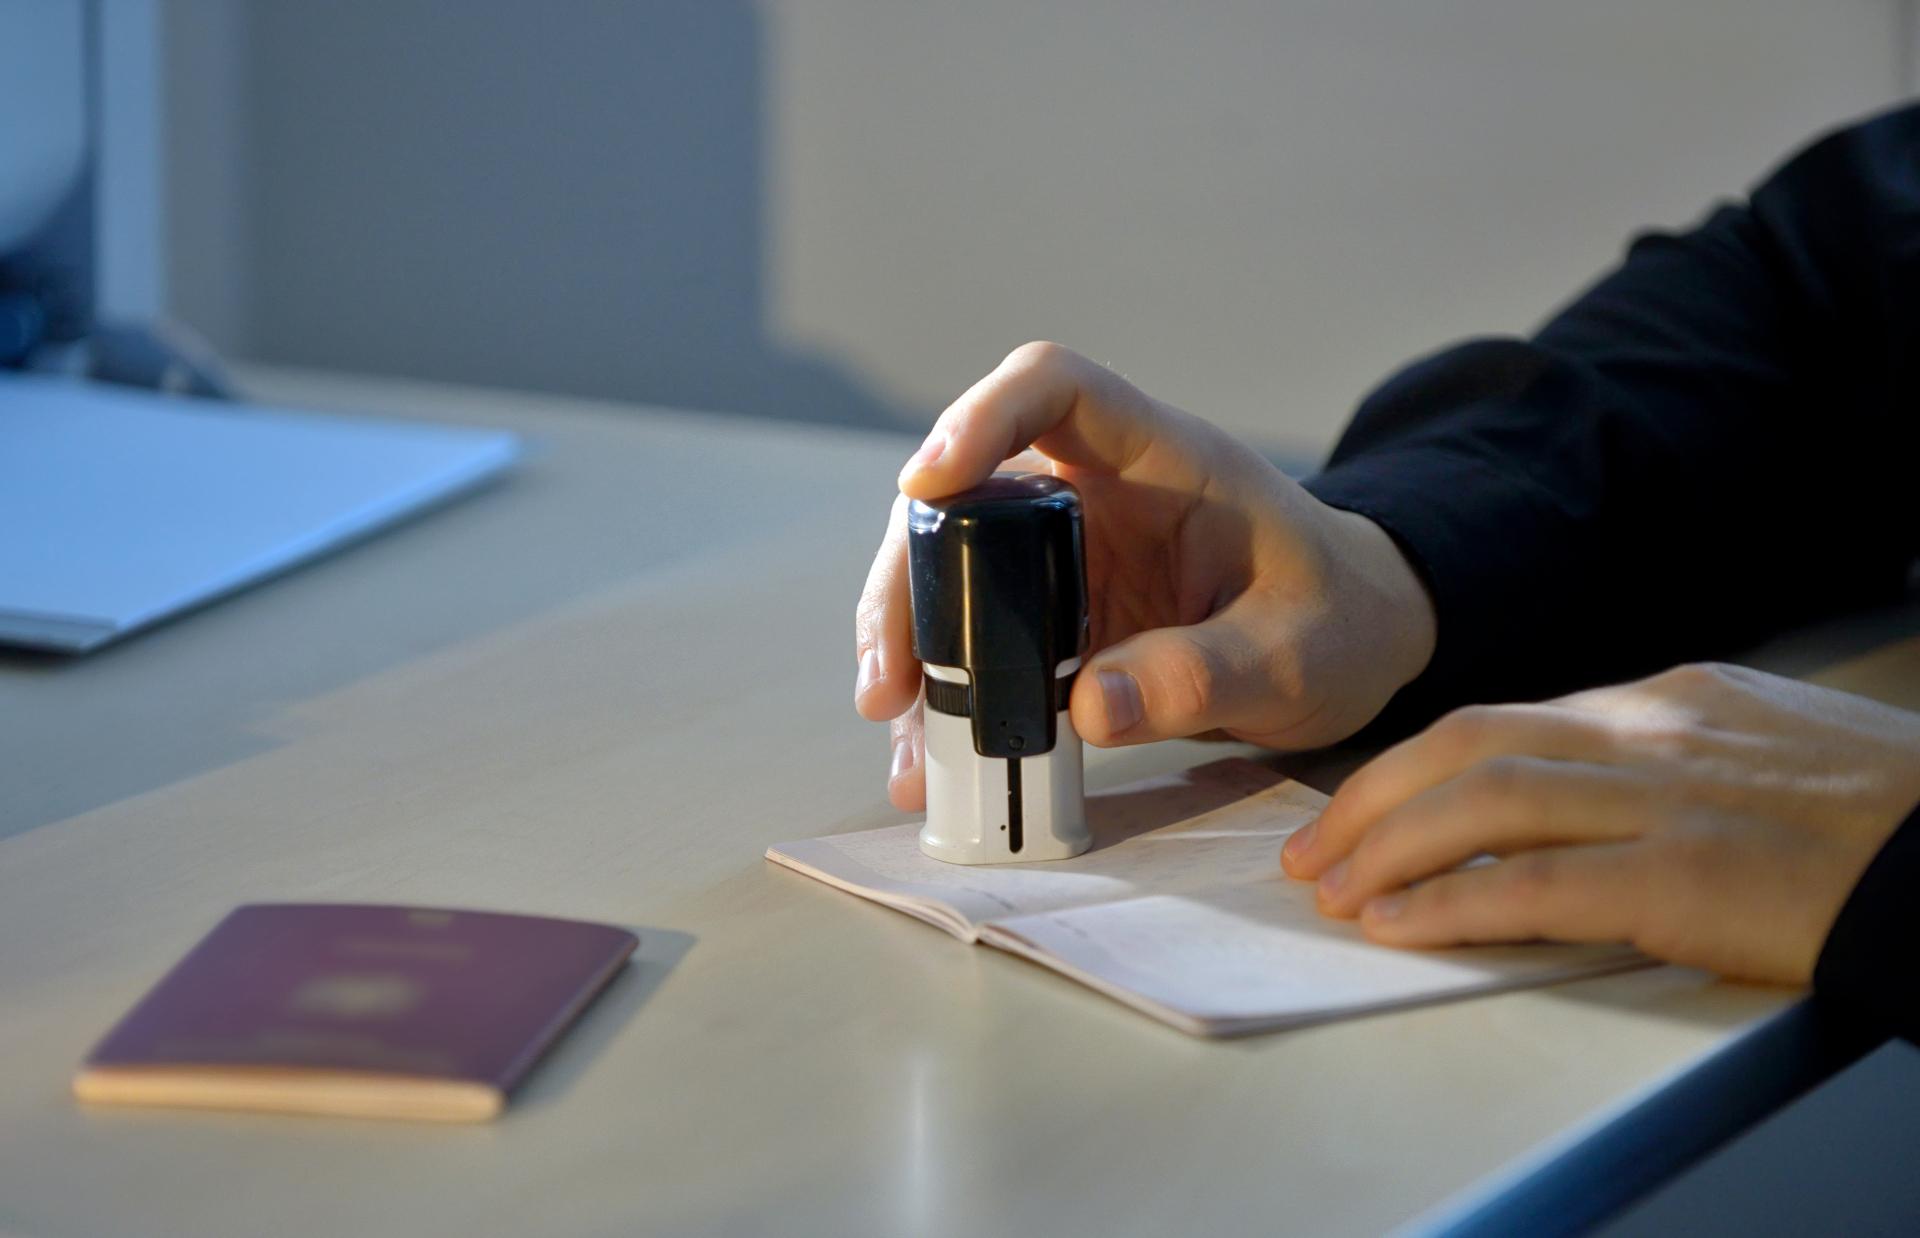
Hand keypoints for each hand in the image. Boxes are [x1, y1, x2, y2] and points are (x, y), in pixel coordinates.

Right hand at [854, 341, 1438, 809]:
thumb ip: (1205, 673)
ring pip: (952, 572)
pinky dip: (948, 699)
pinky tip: (930, 762)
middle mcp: (1093, 491)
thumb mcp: (1297, 654)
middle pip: (966, 496)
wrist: (1351, 643)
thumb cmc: (1339, 618)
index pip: (1053, 387)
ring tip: (900, 741)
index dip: (983, 416)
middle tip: (889, 681)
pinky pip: (979, 643)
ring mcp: (1065, 555)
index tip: (930, 483)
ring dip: (911, 650)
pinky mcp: (1054, 617)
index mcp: (1159, 457)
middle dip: (910, 581)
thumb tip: (1089, 707)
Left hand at [1283, 662, 1919, 982]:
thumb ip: (1661, 751)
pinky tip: (1397, 926)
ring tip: (1333, 891)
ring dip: (1385, 846)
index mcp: (1664, 699)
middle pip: (1466, 743)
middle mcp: (1649, 733)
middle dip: (1370, 797)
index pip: (1503, 719)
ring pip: (1480, 800)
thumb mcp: (1757, 742)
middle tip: (1312, 850)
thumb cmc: (1876, 813)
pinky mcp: (1684, 874)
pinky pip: (1532, 883)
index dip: (1412, 767)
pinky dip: (1449, 902)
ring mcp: (1665, 799)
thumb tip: (1572, 780)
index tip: (1360, 806)